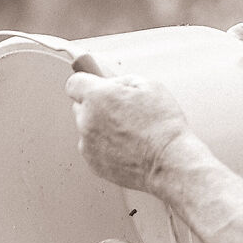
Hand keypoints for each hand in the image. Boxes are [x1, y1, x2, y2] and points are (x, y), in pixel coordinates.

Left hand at [66, 56, 190, 192]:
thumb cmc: (162, 125)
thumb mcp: (149, 86)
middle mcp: (86, 120)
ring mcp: (87, 144)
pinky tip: (125, 146)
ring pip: (86, 129)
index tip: (94, 86)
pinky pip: (92, 148)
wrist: (168, 161)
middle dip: (95, 105)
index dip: (86, 83)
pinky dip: (104, 146)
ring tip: (128, 132)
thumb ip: (122, 80)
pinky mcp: (92, 163)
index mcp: (97, 97)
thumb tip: (111, 83)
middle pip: (79, 106)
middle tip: (120, 110)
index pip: (74, 83)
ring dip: (100, 127)